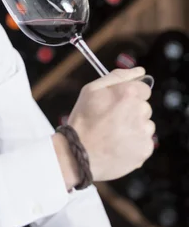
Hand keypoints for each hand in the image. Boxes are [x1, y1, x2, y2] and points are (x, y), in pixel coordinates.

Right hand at [66, 67, 154, 181]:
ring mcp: (144, 131)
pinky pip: (145, 142)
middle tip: (111, 121)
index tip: (118, 104)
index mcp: (128, 93)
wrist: (79, 155)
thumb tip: (140, 71)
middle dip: (131, 112)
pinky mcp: (145, 149)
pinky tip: (118, 145)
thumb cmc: (83, 121)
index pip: (143, 88)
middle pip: (144, 107)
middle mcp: (140, 110)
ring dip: (134, 128)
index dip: (129, 96)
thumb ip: (117, 76)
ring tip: (113, 135)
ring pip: (145, 125)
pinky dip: (134, 144)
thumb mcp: (91, 90)